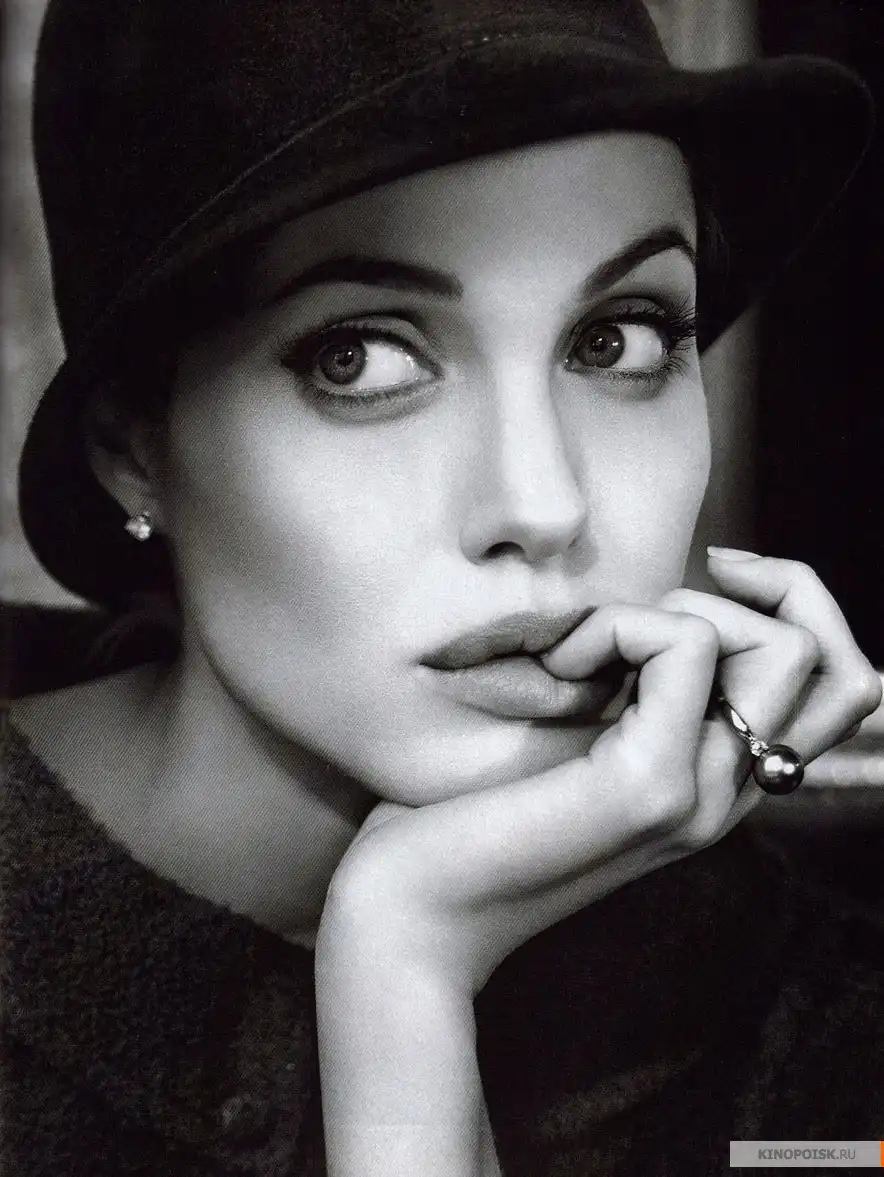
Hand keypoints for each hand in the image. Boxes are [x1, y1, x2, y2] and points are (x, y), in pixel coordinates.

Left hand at [316, 552, 879, 1176]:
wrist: (411, 911)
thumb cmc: (468, 814)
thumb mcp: (575, 737)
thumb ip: (636, 691)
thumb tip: (661, 607)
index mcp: (717, 782)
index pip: (846, 688)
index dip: (802, 606)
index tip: (715, 576)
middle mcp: (729, 795)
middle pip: (846, 667)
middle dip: (774, 590)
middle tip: (650, 611)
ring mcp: (698, 796)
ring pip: (782, 650)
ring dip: (678, 610)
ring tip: (587, 651)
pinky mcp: (646, 787)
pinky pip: (684, 648)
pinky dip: (619, 625)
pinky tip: (554, 667)